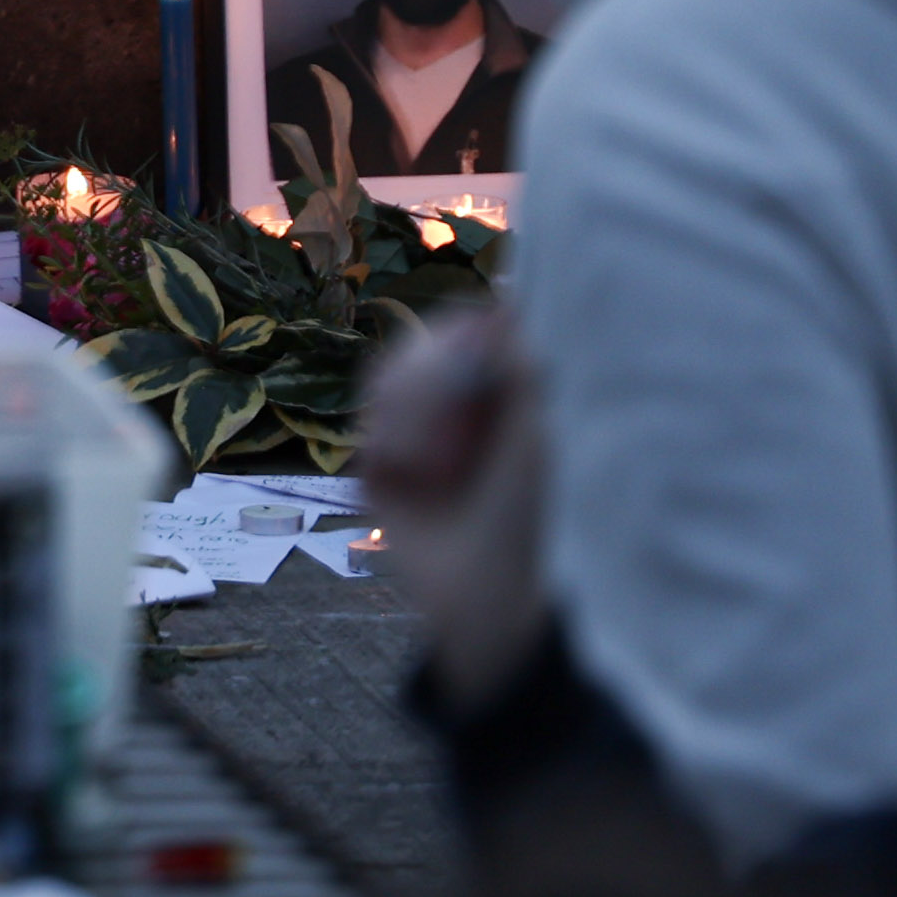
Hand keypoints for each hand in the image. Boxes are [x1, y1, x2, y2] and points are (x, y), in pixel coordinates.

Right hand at [359, 302, 557, 712]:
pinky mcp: (375, 471)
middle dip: (420, 368)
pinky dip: (383, 443)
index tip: (465, 329)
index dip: (455, 329)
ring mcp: (407, 439)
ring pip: (385, 388)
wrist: (476, 589)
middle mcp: (444, 413)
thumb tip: (509, 307)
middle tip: (433, 394)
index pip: (460, 340)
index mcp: (486, 401)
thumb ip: (520, 376)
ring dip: (402, 408)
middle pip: (414, 354)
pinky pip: (367, 432)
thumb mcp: (528, 441)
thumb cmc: (517, 517)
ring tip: (417, 450)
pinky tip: (399, 474)